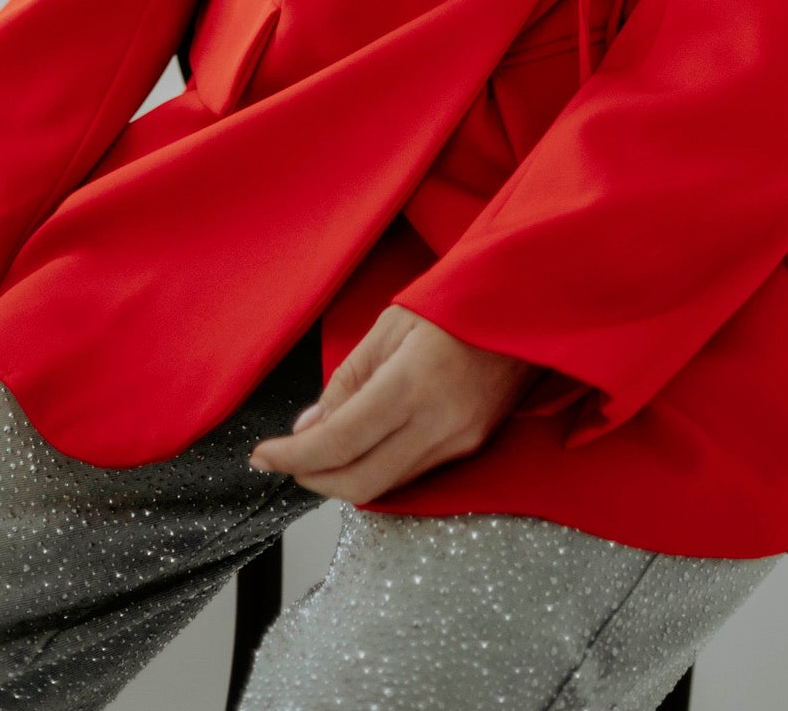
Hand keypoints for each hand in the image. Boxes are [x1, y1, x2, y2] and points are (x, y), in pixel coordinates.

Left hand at [249, 304, 535, 502]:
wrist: (524, 303)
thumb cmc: (456, 302)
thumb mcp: (390, 326)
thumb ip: (347, 380)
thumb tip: (310, 426)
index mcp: (413, 382)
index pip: (339, 442)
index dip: (293, 457)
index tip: (263, 455)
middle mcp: (439, 423)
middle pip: (359, 482)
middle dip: (312, 480)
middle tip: (284, 461)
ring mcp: (460, 440)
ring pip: (386, 486)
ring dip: (342, 478)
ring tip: (315, 453)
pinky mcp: (472, 446)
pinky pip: (411, 474)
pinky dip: (376, 468)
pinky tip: (359, 449)